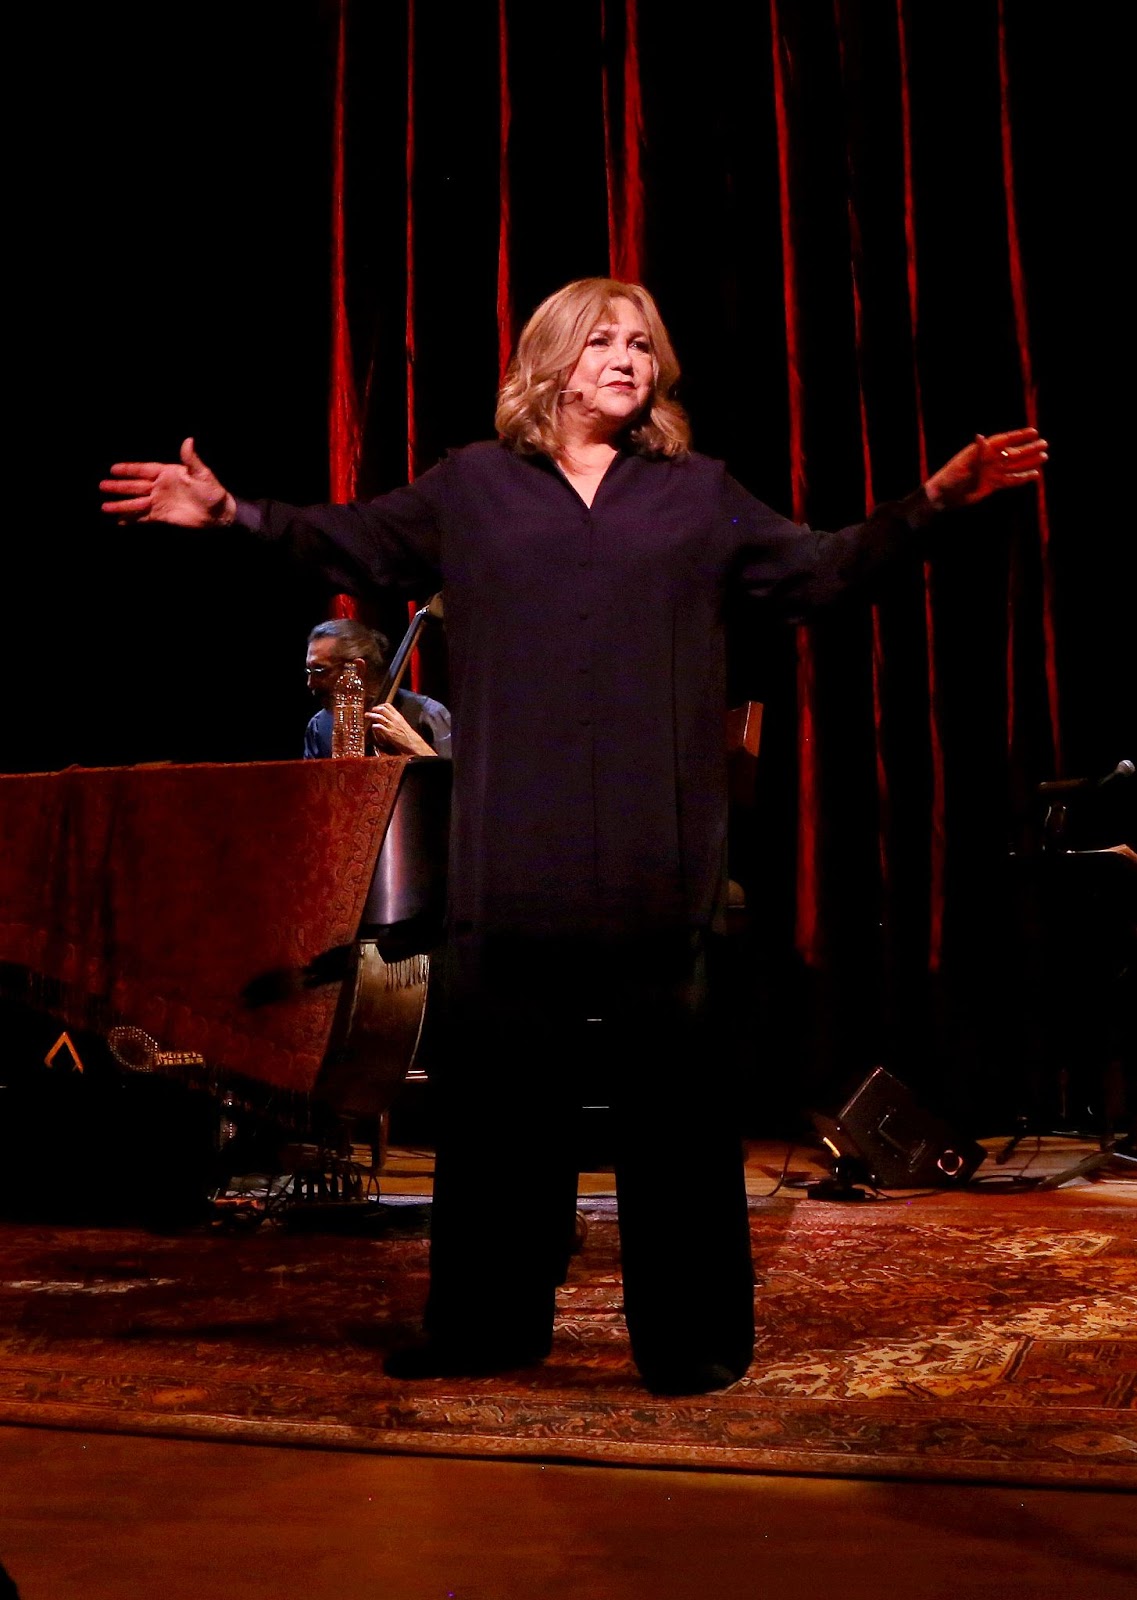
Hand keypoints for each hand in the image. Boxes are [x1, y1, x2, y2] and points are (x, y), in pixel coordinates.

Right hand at [99, 437, 235, 526]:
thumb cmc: (213, 492)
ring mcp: (160, 502)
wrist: (219, 514)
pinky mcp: (162, 516)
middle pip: (135, 486)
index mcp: (168, 473)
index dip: (129, 470)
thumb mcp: (202, 474)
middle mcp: (160, 487)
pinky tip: (119, 521)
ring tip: (104, 507)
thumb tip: (188, 440)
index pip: (144, 470)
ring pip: (136, 503)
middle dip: (119, 487)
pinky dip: (132, 519)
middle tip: (101, 486)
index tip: (113, 469)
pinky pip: (143, 518)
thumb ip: (191, 459)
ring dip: (121, 505)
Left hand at [365, 702, 436, 757]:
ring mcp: (392, 726)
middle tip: (370, 711)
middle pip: (382, 709)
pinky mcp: (389, 734)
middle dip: (375, 709)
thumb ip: (397, 722)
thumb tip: (390, 721)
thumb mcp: (404, 725)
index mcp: (399, 717)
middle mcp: (395, 720)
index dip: (380, 705)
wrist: (414, 744)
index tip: (377, 708)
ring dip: (371, 715)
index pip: (388, 706)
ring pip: (379, 717)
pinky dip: (374, 725)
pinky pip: (379, 727)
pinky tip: (372, 726)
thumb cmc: (410, 737)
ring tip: (367, 715)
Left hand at [924, 427, 1047, 510]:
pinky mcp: (992, 485)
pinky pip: (1011, 480)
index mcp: (982, 451)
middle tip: (1045, 445)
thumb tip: (981, 437)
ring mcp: (991, 472)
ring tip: (1044, 458)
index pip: (1004, 440)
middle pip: (1012, 452)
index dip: (1019, 436)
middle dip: (1028, 449)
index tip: (1034, 432)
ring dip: (1029, 462)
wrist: (943, 497)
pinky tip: (1035, 475)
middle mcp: (989, 460)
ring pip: (1014, 466)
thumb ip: (976, 453)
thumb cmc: (949, 478)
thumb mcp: (962, 465)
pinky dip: (1022, 478)